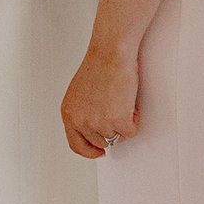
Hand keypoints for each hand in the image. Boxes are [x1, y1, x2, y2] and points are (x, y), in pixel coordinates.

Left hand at [61, 34, 139, 158]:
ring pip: (118, 136)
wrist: (111, 53)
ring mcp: (99, 123)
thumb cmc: (99, 65)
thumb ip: (83, 112)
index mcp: (68, 114)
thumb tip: (94, 126)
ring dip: (124, 122)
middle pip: (101, 142)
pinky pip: (131, 131)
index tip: (99, 151)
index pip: (76, 145)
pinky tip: (130, 102)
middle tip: (117, 113)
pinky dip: (135, 119)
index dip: (89, 151)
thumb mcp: (80, 93)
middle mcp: (81, 121)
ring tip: (122, 101)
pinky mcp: (117, 120)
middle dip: (112, 130)